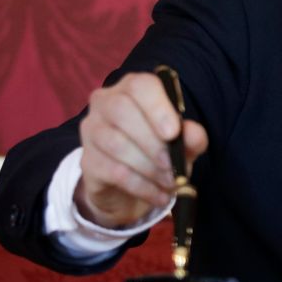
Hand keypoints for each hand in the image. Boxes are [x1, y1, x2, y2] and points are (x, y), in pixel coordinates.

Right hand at [73, 71, 208, 229]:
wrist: (127, 187)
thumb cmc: (158, 151)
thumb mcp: (182, 143)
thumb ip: (191, 136)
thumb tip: (194, 135)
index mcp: (132, 89)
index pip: (139, 85)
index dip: (157, 107)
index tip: (174, 133)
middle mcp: (105, 103)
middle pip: (122, 110)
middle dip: (153, 142)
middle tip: (174, 166)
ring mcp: (91, 131)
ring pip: (117, 144)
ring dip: (150, 167)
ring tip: (171, 183)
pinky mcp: (87, 161)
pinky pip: (114, 171)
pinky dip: (142, 186)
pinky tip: (158, 196)